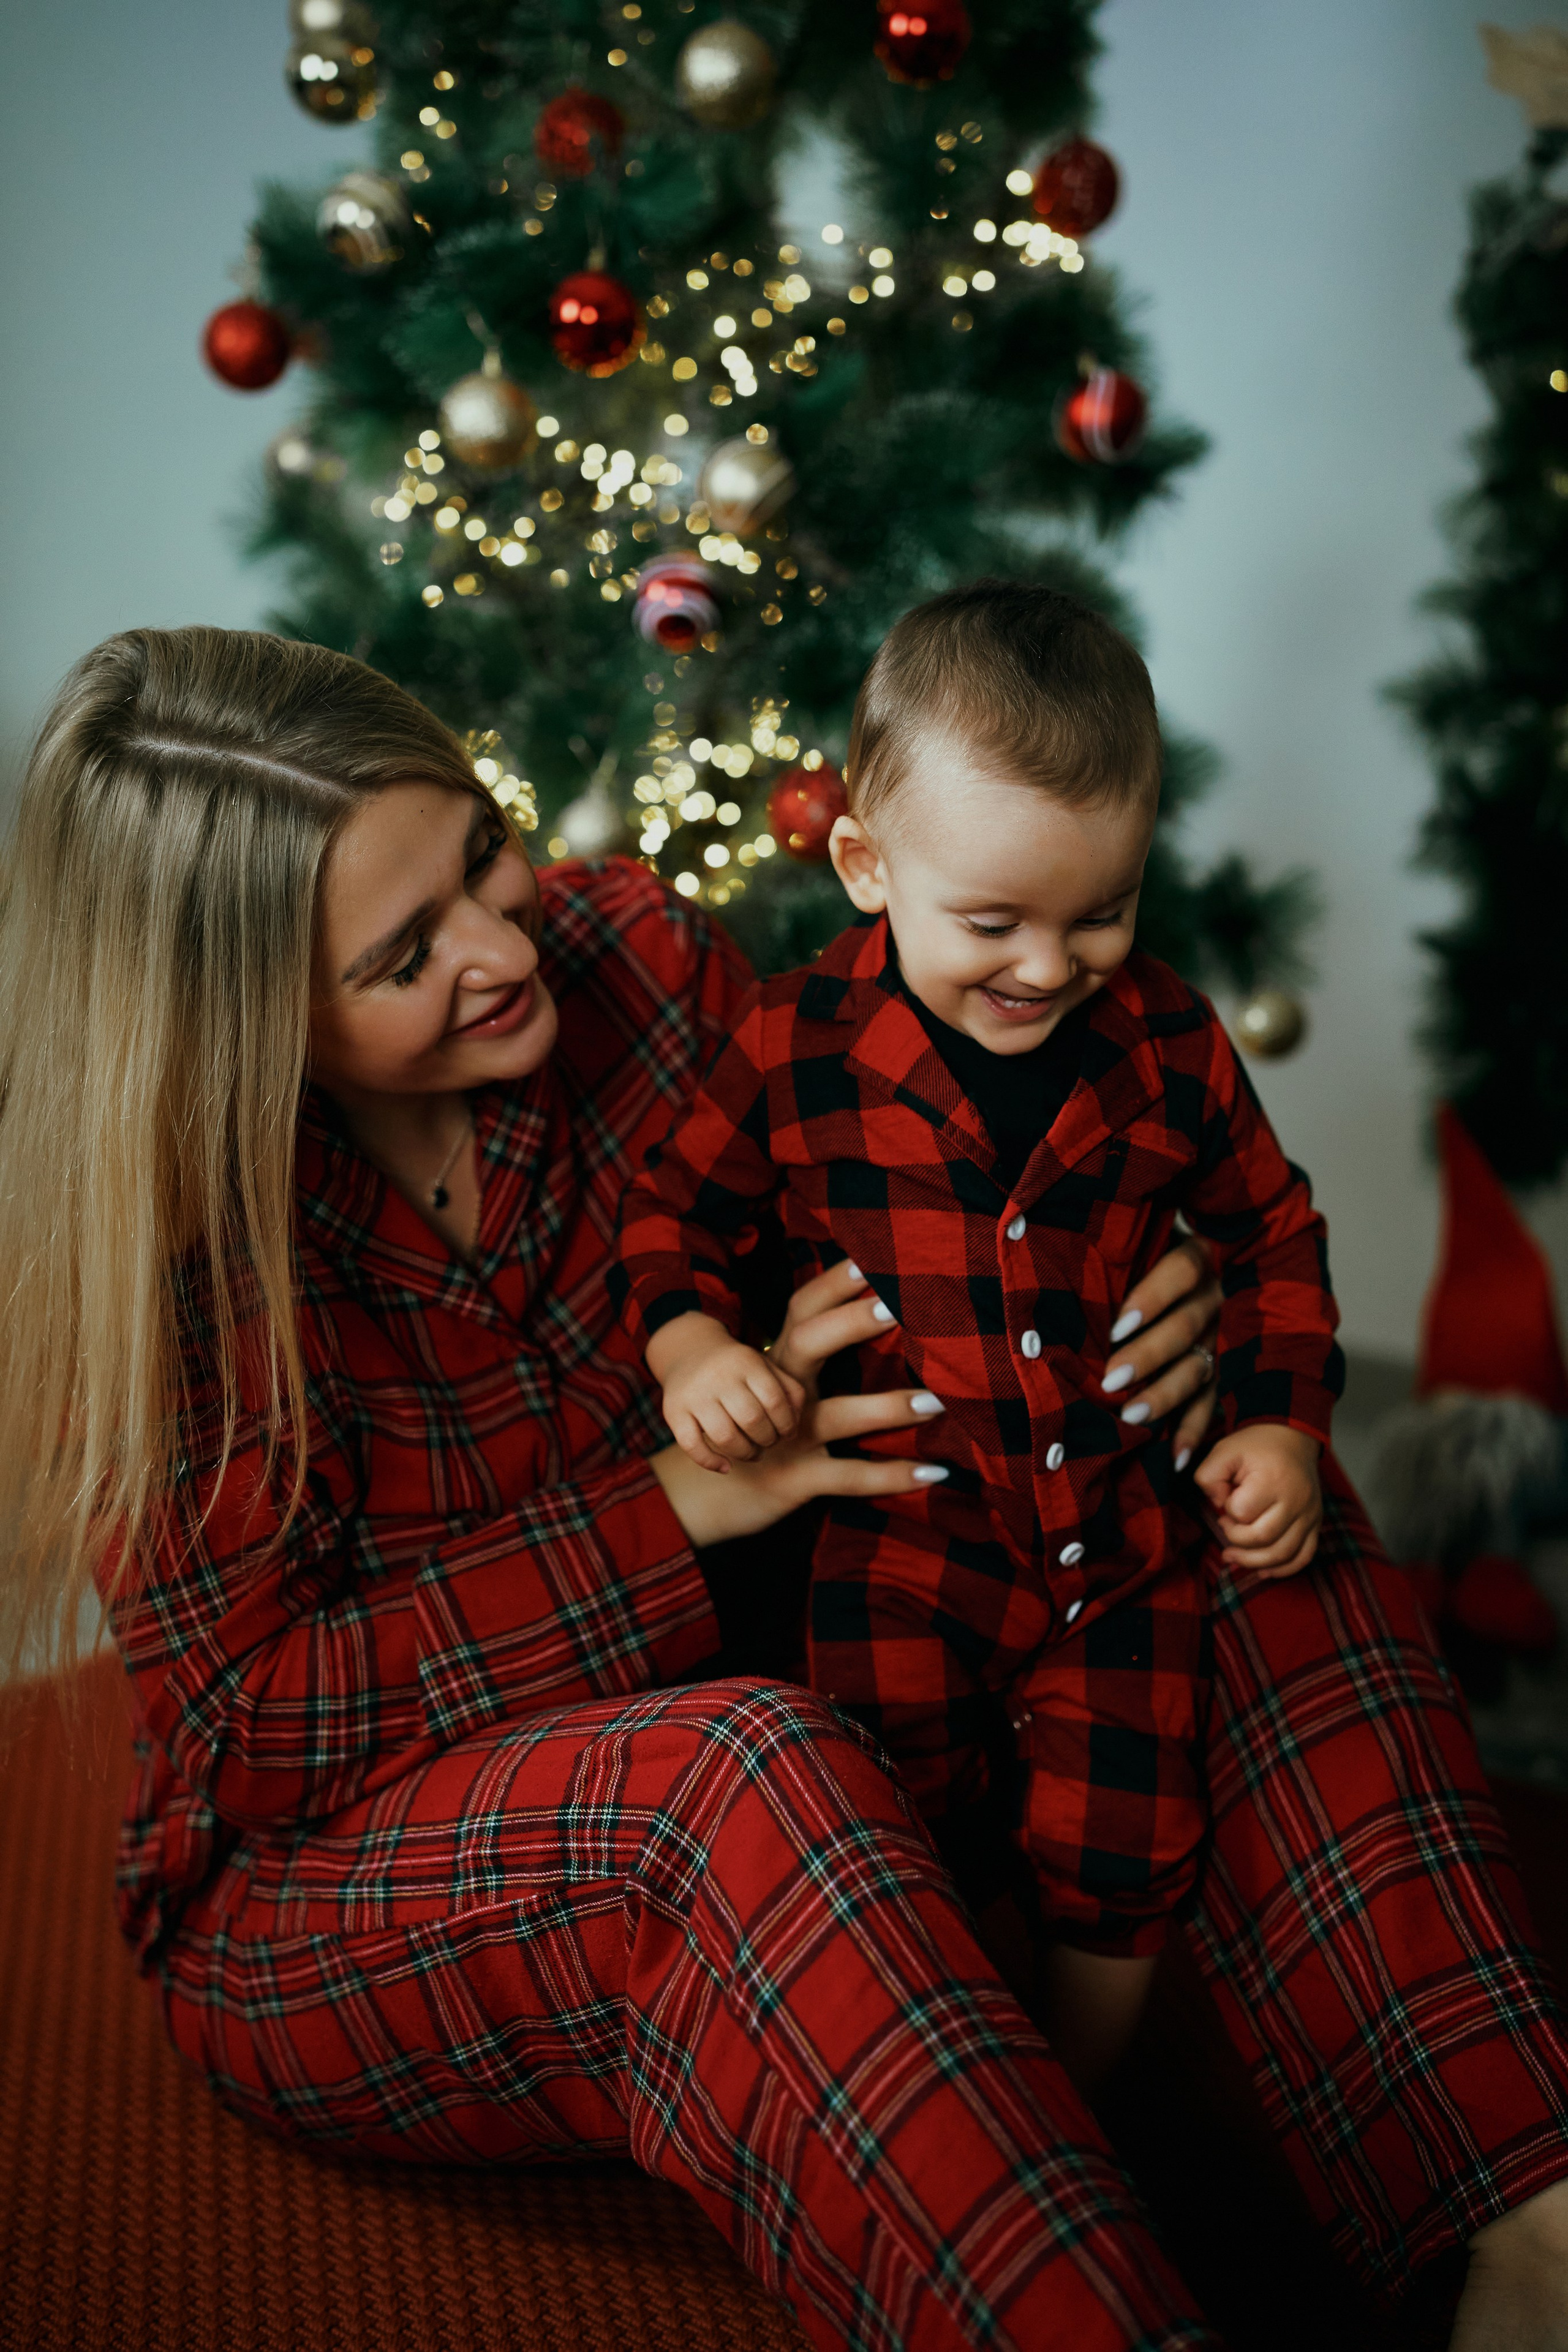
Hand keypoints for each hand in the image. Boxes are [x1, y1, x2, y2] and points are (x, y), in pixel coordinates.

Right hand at [648, 1257, 948, 1547]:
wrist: (702, 1495)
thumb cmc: (756, 1432)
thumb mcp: (773, 1388)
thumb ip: (809, 1358)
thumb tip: (869, 1316)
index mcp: (778, 1361)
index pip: (804, 1308)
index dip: (834, 1282)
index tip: (868, 1256)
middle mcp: (780, 1392)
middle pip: (809, 1343)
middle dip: (852, 1321)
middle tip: (896, 1304)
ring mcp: (787, 1436)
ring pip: (838, 1414)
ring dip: (889, 1407)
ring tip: (938, 1400)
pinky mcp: (796, 1477)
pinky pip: (849, 1476)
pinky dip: (892, 1476)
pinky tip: (934, 1473)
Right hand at [649, 1313, 804, 1471]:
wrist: (689, 1351)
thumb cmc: (737, 1367)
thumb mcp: (765, 1367)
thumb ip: (789, 1390)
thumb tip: (795, 1426)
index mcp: (746, 1362)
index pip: (775, 1400)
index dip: (786, 1424)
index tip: (786, 1433)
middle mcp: (718, 1376)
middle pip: (752, 1419)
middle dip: (767, 1439)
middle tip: (768, 1442)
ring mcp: (694, 1394)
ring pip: (724, 1436)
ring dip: (745, 1453)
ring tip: (753, 1453)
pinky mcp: (673, 1411)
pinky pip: (691, 1445)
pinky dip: (710, 1462)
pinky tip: (726, 1467)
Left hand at [1100, 1235, 1222, 1466]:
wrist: (1201, 1274)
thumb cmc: (1143, 1261)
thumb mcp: (1138, 1252)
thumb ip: (1114, 1261)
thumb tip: (1056, 1272)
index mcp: (1196, 1257)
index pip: (1180, 1272)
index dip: (1151, 1299)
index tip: (1116, 1327)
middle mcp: (1214, 1297)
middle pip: (1185, 1326)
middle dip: (1148, 1356)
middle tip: (1112, 1379)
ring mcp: (1222, 1336)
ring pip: (1198, 1367)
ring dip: (1166, 1394)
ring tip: (1133, 1416)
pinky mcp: (1225, 1369)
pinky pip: (1212, 1402)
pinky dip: (1194, 1431)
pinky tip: (1178, 1459)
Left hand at [1192, 1423, 1321, 1577]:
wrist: (1292, 1437)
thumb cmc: (1256, 1447)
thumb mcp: (1224, 1451)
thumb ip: (1209, 1476)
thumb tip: (1217, 1505)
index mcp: (1273, 1479)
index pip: (1243, 1512)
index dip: (1228, 1512)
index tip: (1225, 1501)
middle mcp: (1296, 1500)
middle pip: (1263, 1539)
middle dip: (1236, 1540)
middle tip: (1225, 1526)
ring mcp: (1310, 1514)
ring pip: (1283, 1554)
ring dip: (1254, 1562)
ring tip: (1233, 1556)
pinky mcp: (1316, 1524)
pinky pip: (1304, 1557)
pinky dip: (1283, 1569)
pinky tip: (1263, 1570)